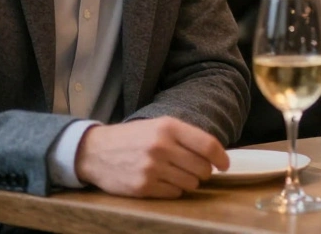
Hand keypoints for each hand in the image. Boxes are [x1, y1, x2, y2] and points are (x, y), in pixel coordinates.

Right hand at [74, 117, 228, 197]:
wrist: (95, 152)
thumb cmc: (132, 138)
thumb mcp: (158, 126)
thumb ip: (185, 136)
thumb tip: (215, 153)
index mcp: (168, 127)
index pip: (208, 145)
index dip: (221, 157)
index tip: (225, 165)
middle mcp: (161, 146)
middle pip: (202, 168)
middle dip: (204, 172)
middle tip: (196, 170)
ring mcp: (151, 168)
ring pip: (191, 183)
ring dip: (189, 181)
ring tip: (176, 174)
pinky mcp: (143, 187)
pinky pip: (174, 193)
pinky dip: (174, 190)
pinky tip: (163, 181)